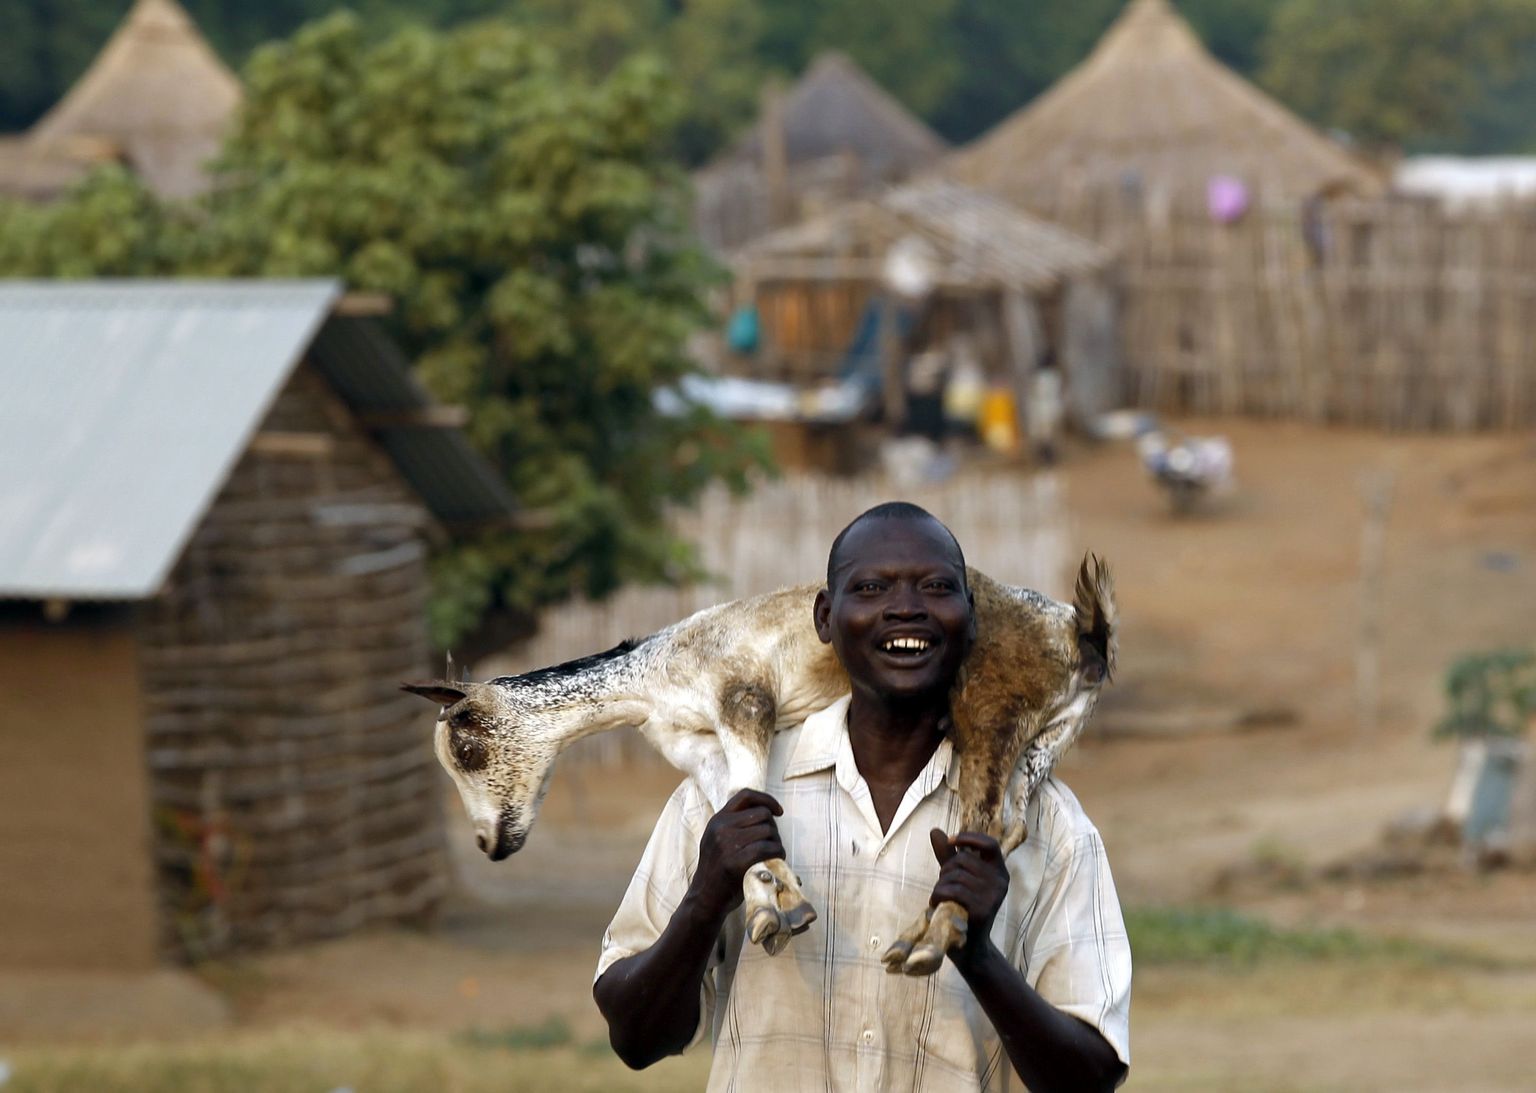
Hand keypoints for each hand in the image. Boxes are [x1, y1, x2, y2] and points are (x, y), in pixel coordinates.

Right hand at [691, 789, 784, 919]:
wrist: (704, 898)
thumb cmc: (718, 871)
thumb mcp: (718, 840)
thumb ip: (734, 825)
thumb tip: (766, 813)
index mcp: (717, 819)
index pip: (745, 795)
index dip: (766, 799)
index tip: (778, 811)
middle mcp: (721, 827)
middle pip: (762, 814)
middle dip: (774, 828)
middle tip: (773, 843)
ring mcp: (726, 844)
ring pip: (767, 831)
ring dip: (777, 843)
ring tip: (775, 854)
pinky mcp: (735, 862)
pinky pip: (766, 848)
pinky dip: (777, 853)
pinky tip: (776, 860)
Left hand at [929, 829, 1008, 968]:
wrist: (969, 947)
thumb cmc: (963, 908)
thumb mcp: (958, 879)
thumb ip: (949, 856)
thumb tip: (935, 831)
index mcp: (1000, 872)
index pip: (990, 844)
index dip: (969, 838)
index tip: (951, 840)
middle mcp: (1000, 883)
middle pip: (964, 860)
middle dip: (946, 870)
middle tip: (943, 886)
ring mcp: (992, 897)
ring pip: (955, 876)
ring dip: (939, 885)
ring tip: (939, 897)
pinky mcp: (981, 911)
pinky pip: (952, 891)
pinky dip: (938, 895)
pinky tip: (936, 903)